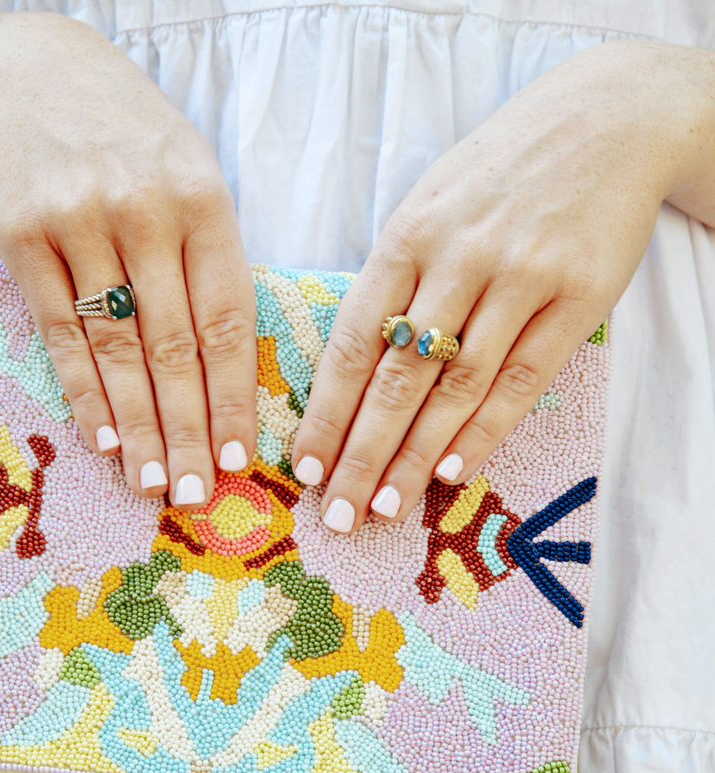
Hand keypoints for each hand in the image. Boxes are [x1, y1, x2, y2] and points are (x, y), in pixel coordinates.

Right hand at [0, 14, 255, 506]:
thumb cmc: (133, 146)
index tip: (240, 461)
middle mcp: (146, 212)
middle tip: (196, 495)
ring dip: (139, 426)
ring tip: (153, 482)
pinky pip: (59, 333)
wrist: (36, 75)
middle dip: (189, 431)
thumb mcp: (190, 182)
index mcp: (204, 202)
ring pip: (118, 348)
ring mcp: (80, 223)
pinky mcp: (22, 236)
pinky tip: (104, 438)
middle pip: (174, 347)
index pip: (227, 321)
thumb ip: (209, 265)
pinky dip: (84, 392)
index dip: (233, 399)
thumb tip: (225, 377)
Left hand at [292, 41, 714, 530]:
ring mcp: (519, 280)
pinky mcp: (577, 299)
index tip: (305, 465)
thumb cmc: (495, 173)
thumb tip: (352, 371)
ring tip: (385, 507)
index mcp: (405, 237)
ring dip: (417, 457)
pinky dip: (486, 429)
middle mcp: (457, 261)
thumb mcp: (425, 206)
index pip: (354, 343)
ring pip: (456, 388)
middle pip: (398, 378)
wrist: (607, 120)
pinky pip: (523, 378)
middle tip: (336, 511)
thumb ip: (392, 281)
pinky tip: (454, 471)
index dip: (326, 412)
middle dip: (361, 453)